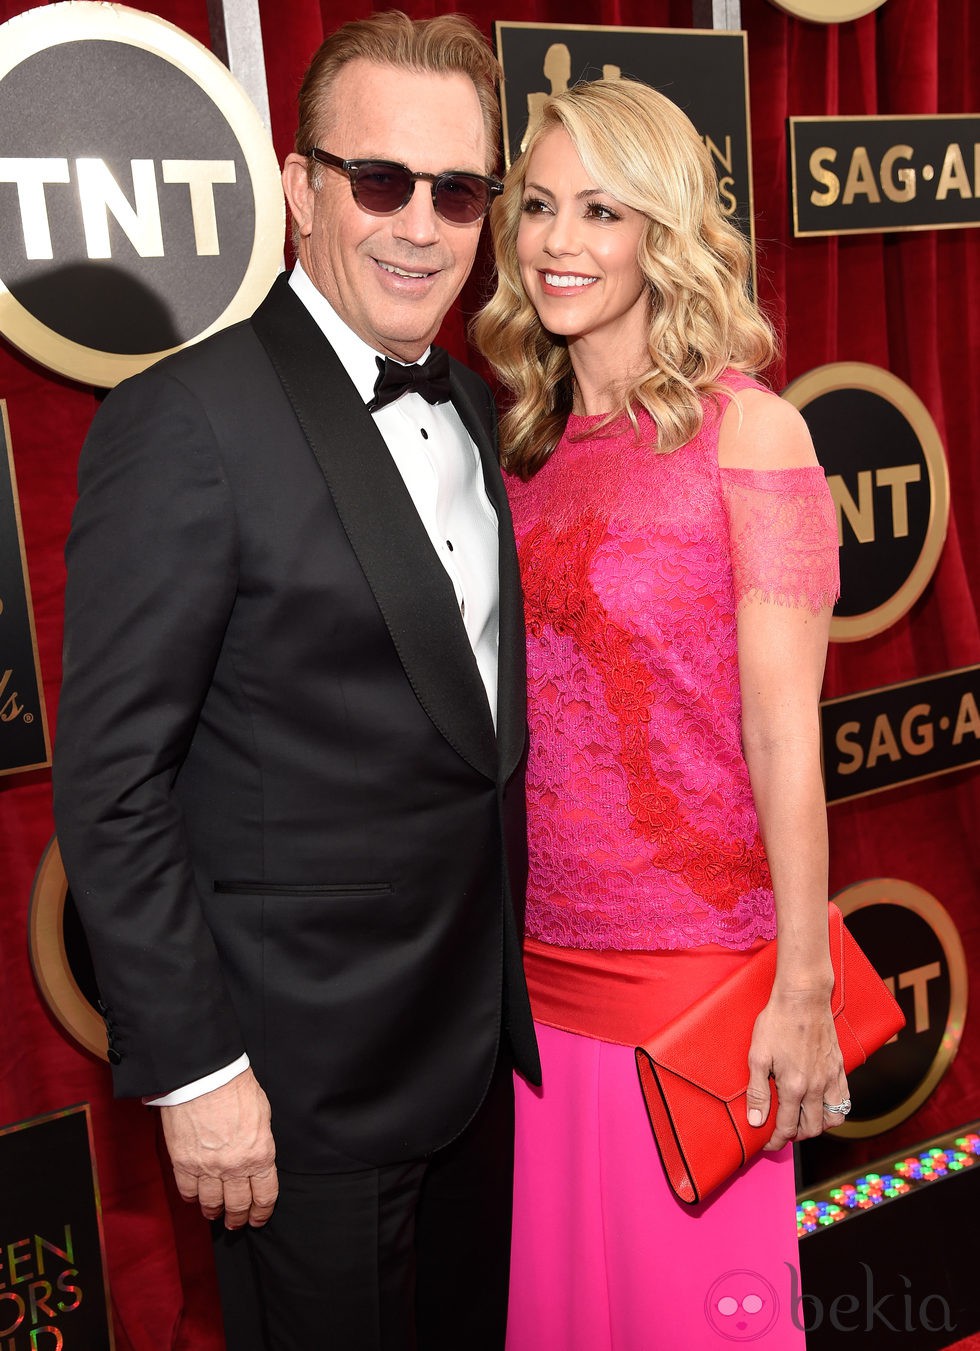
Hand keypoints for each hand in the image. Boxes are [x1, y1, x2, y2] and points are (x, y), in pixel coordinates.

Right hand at [160, 1069, 277, 1227]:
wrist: (205, 1076)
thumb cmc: (236, 1087)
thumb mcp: (262, 1114)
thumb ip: (260, 1142)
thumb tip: (256, 1157)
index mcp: (260, 1155)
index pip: (264, 1196)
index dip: (262, 1212)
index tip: (258, 1218)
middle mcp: (234, 1167)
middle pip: (237, 1205)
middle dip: (238, 1218)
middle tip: (236, 1223)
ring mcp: (207, 1167)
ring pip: (211, 1203)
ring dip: (214, 1212)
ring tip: (215, 1214)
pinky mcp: (183, 1162)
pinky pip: (187, 1191)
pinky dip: (192, 1198)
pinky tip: (195, 1198)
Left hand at [745, 988, 847, 1150]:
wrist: (804, 998)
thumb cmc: (778, 1022)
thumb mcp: (758, 1055)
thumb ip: (757, 1091)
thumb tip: (756, 1121)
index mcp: (794, 1087)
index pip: (787, 1128)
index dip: (776, 1141)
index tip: (768, 1143)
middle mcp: (817, 1087)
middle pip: (811, 1129)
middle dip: (795, 1135)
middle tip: (782, 1130)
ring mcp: (831, 1078)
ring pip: (832, 1119)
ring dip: (817, 1126)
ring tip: (802, 1120)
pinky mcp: (840, 1068)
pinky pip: (844, 1101)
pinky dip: (834, 1110)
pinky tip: (821, 1104)